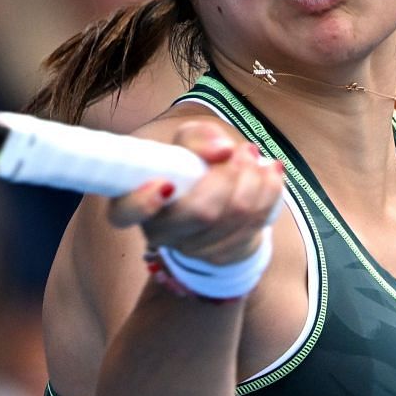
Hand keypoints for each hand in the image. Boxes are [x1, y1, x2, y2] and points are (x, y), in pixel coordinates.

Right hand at [106, 121, 283, 264]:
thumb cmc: (194, 166)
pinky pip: (255, 226)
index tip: (167, 185)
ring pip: (236, 217)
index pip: (124, 213)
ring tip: (260, 160)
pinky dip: (269, 195)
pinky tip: (271, 176)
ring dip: (257, 181)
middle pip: (202, 212)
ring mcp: (191, 249)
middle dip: (232, 175)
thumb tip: (222, 150)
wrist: (220, 201)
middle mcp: (159, 232)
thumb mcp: (189, 142)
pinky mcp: (222, 257)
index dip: (142, 203)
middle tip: (244, 150)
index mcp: (136, 201)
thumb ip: (199, 138)